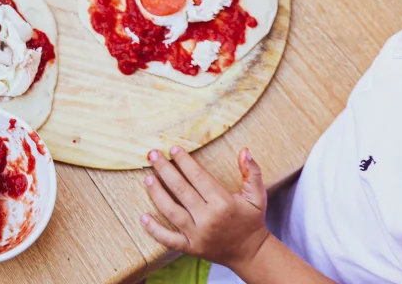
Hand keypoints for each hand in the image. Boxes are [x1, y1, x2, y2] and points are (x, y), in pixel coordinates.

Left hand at [142, 146, 269, 272]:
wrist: (251, 253)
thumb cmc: (252, 220)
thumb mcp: (257, 196)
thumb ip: (251, 172)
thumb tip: (245, 151)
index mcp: (223, 203)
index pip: (198, 177)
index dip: (184, 161)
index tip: (172, 148)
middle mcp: (209, 219)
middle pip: (181, 190)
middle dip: (165, 170)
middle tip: (152, 154)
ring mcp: (198, 235)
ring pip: (171, 212)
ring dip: (157, 194)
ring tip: (148, 178)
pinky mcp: (191, 248)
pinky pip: (169, 239)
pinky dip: (155, 230)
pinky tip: (143, 217)